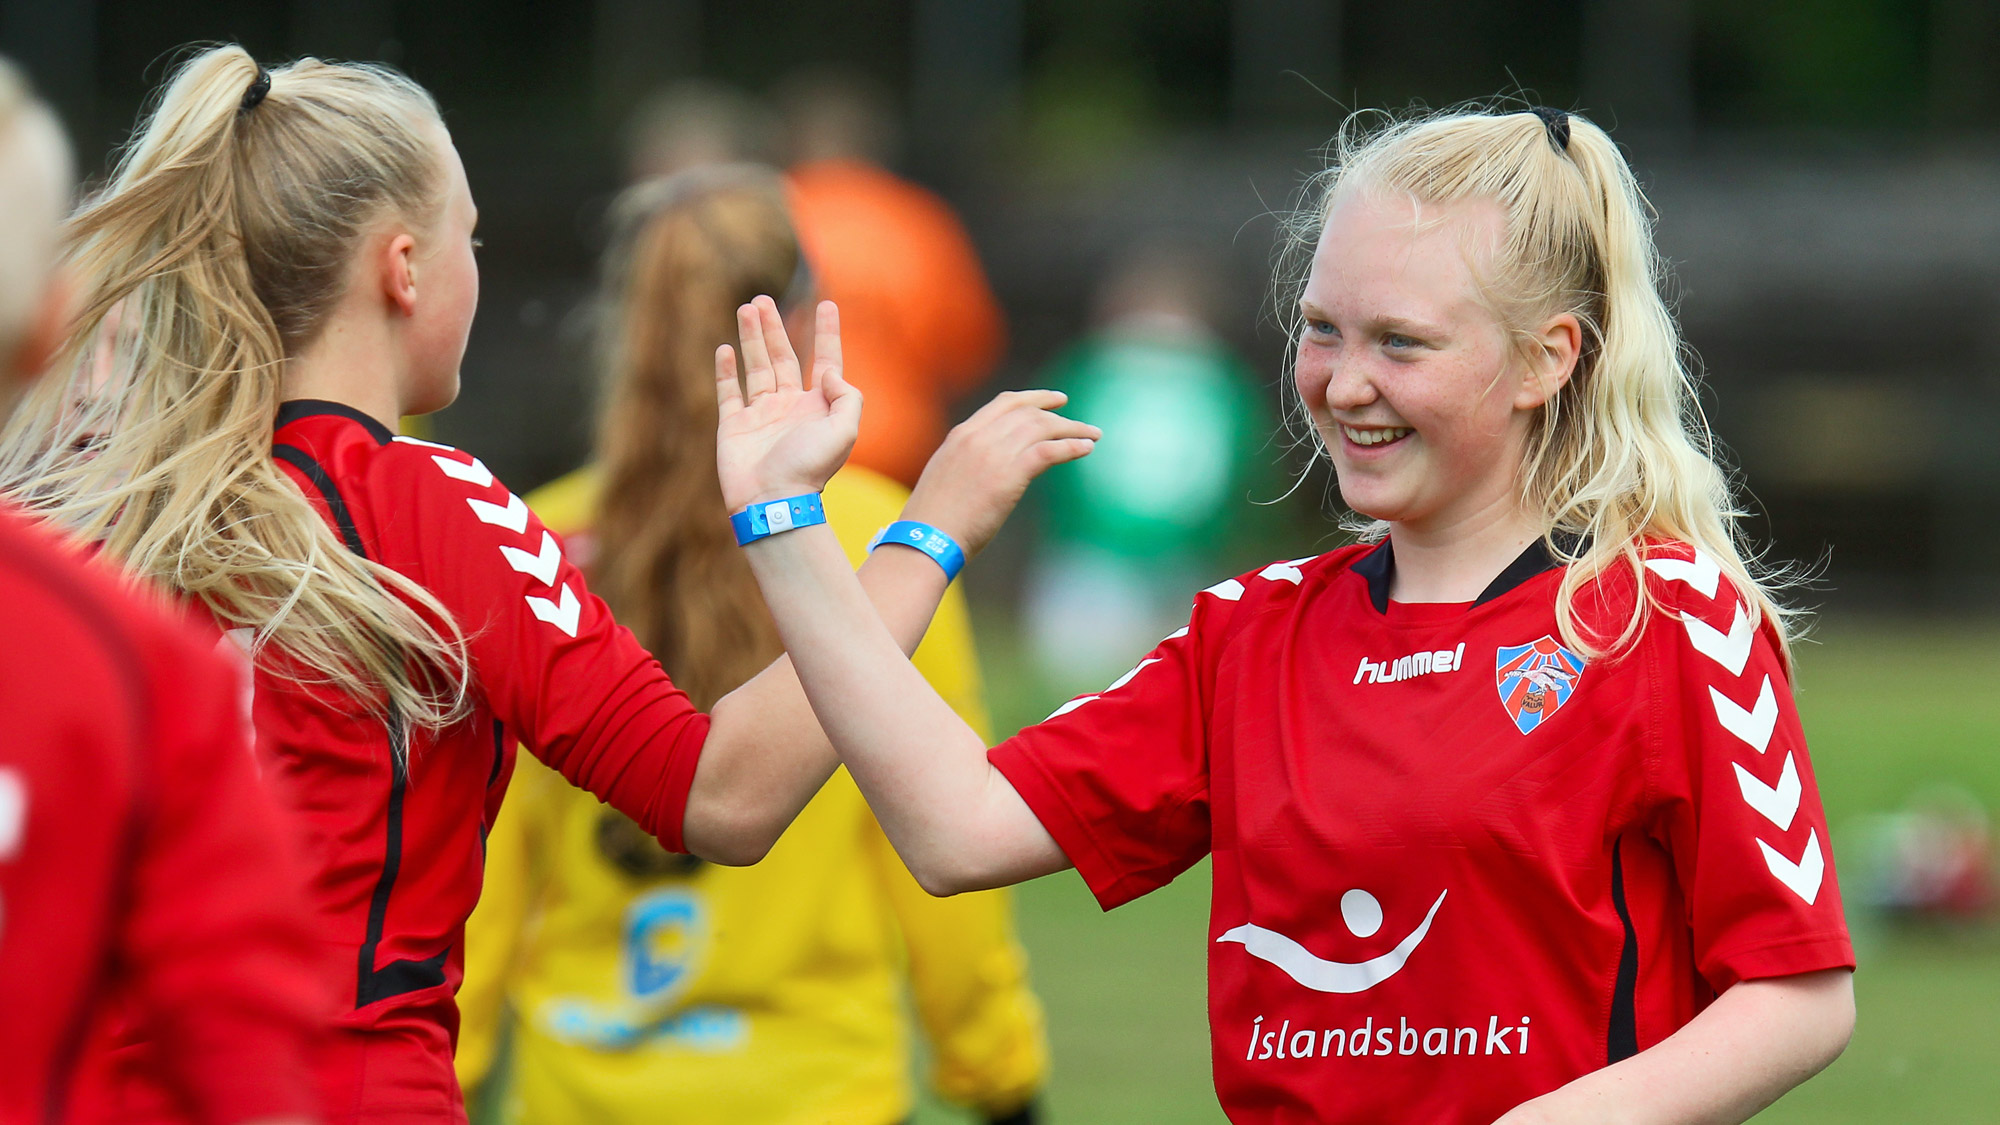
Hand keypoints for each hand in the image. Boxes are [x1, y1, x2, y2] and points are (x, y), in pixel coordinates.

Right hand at [715, 297, 858, 511]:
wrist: (773, 501)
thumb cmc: (811, 469)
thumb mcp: (845, 431)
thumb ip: (847, 397)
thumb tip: (830, 372)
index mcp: (818, 406)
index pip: (826, 360)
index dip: (827, 332)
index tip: (828, 304)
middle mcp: (790, 407)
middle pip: (784, 357)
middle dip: (775, 327)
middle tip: (763, 298)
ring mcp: (760, 415)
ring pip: (756, 367)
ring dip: (752, 337)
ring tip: (747, 308)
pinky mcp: (734, 426)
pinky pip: (729, 392)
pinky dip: (726, 371)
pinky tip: (725, 349)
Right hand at [901, 389, 1098, 556]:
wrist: (927, 537)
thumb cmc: (935, 519)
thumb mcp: (948, 477)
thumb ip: (970, 463)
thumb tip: (992, 469)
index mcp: (962, 435)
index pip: (1004, 404)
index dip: (1034, 399)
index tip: (1054, 400)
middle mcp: (979, 437)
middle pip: (1029, 413)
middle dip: (1059, 414)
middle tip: (1081, 423)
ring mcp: (994, 454)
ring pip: (1042, 428)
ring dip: (1073, 430)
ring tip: (1093, 436)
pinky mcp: (1009, 475)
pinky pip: (1048, 451)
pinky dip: (1071, 447)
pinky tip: (1086, 449)